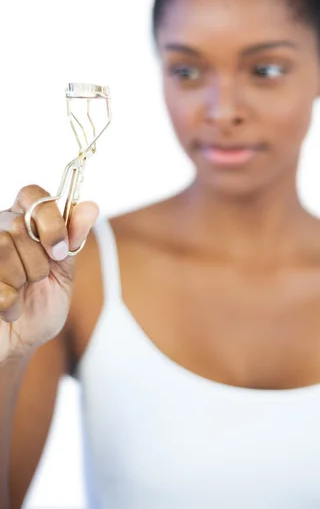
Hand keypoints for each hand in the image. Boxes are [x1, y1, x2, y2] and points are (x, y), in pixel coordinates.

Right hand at [0, 185, 97, 361]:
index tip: (60, 250)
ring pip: (3, 246)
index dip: (49, 219)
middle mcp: (0, 228)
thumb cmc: (41, 306)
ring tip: (22, 293)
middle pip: (19, 224)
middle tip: (38, 280)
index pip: (32, 194)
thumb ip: (73, 239)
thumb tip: (90, 206)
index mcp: (25, 222)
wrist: (19, 344)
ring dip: (22, 279)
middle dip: (38, 261)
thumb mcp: (64, 272)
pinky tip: (9, 309)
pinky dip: (9, 301)